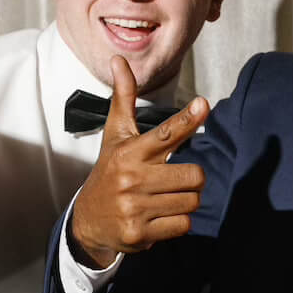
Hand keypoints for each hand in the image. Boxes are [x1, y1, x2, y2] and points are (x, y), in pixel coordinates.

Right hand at [68, 56, 210, 265]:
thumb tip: (119, 59)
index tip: (204, 104)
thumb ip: (124, 99)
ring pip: (191, 201)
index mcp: (130, 152)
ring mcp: (134, 207)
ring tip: (164, 199)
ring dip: (185, 201)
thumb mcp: (115, 135)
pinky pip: (183, 225)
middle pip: (193, 175)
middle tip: (175, 179)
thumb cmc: (110, 171)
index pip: (165, 133)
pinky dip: (178, 222)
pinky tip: (159, 218)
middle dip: (192, 179)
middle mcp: (132, 178)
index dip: (187, 119)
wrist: (88, 221)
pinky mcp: (140, 233)